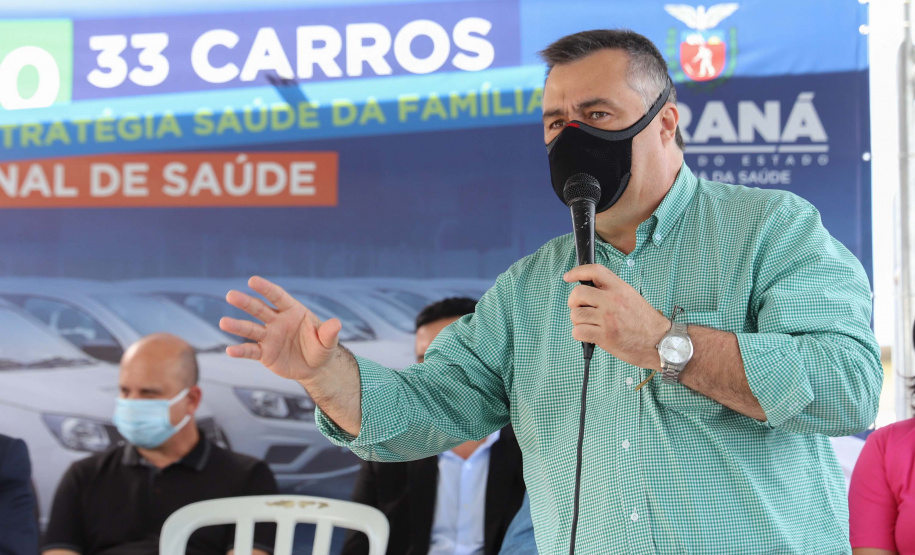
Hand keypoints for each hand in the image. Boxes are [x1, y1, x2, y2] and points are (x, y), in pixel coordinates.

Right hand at [220, 276, 342, 381]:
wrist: (315, 368)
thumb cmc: (321, 347)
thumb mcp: (328, 341)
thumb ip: (329, 332)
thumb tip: (337, 323)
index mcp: (292, 311)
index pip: (277, 297)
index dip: (265, 289)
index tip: (252, 280)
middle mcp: (277, 321)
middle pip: (259, 309)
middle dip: (246, 302)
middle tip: (231, 295)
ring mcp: (269, 337)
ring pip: (250, 329)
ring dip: (237, 326)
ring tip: (223, 322)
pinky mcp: (264, 354)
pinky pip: (250, 351)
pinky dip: (240, 350)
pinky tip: (229, 350)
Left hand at [564, 264, 668, 368]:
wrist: (659, 341)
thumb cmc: (645, 322)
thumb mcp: (631, 297)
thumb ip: (612, 291)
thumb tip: (589, 291)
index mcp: (620, 288)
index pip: (595, 271)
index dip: (578, 271)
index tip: (568, 277)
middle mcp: (612, 301)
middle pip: (578, 293)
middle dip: (573, 301)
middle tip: (579, 307)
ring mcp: (607, 319)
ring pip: (576, 314)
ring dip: (578, 320)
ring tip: (589, 324)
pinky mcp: (605, 336)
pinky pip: (578, 331)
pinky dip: (580, 334)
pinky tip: (590, 334)